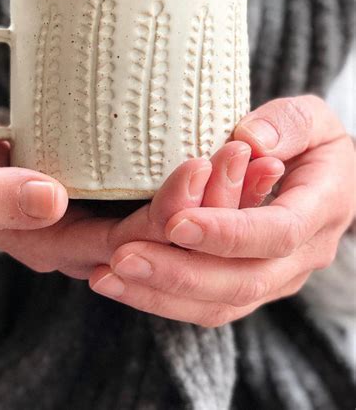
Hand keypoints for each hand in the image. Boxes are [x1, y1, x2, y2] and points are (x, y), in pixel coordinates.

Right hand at [0, 120, 281, 279]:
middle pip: (165, 237)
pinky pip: (173, 200)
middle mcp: (95, 244)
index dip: (166, 213)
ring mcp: (110, 222)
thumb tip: (48, 201)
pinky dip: (211, 184)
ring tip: (261, 160)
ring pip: (177, 224)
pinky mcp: (119, 198)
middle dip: (209, 204)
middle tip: (245, 157)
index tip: (198, 166)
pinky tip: (243, 157)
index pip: (127, 244)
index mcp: (60, 247)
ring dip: (222, 197)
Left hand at [89, 95, 354, 326]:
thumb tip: (252, 142)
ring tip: (106, 278)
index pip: (275, 233)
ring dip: (158, 295)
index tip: (176, 223)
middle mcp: (299, 258)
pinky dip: (160, 299)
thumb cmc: (307, 143)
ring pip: (218, 305)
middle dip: (178, 273)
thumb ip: (288, 125)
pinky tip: (120, 284)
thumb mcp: (312, 119)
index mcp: (320, 211)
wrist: (318, 181)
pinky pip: (206, 306)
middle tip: (121, 258)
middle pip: (240, 282)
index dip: (226, 232)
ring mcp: (273, 279)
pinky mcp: (246, 286)